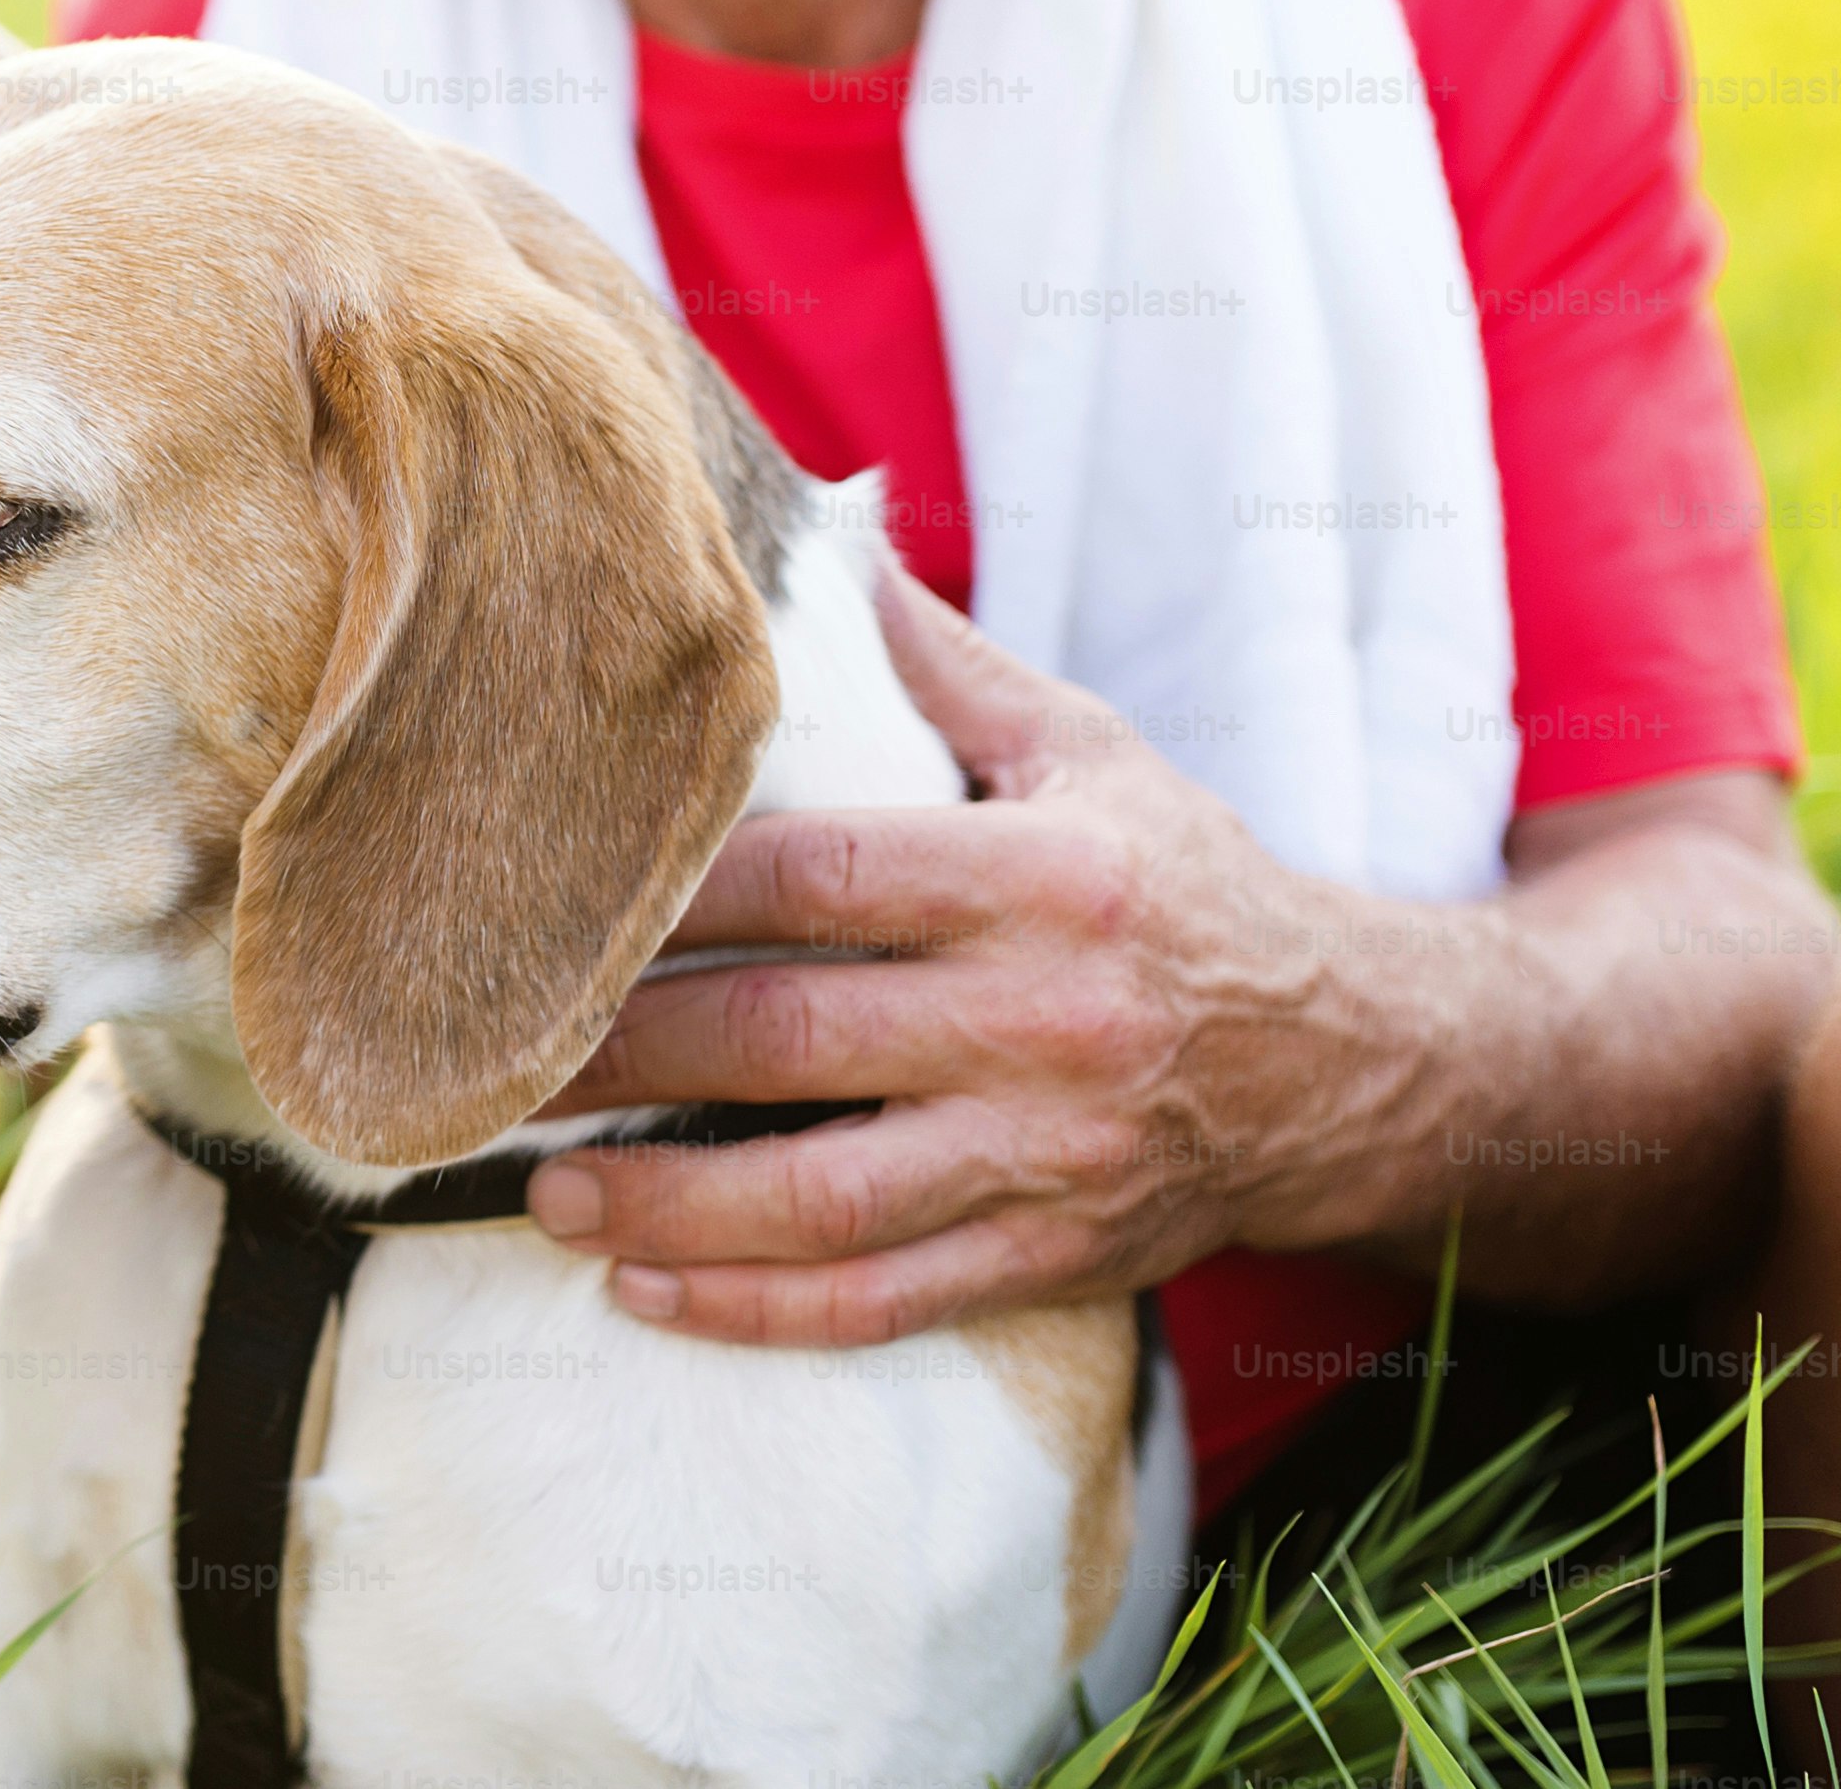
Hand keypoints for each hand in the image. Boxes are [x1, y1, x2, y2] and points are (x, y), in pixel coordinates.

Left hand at [521, 565, 1443, 1345]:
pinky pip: (886, 1301)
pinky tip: (643, 1289)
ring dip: (668, 1202)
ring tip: (540, 1191)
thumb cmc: (1181, 884)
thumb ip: (941, 663)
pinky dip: (758, 1311)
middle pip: (791, 1037)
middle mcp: (1044, 1021)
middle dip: (622, 1052)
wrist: (1356, 1059)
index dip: (674, 892)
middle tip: (484, 1055)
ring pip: (826, 1197)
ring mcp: (1049, 1156)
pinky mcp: (1056, 1259)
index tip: (541, 895)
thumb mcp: (1087, 751)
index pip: (820, 879)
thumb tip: (822, 531)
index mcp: (1035, 880)